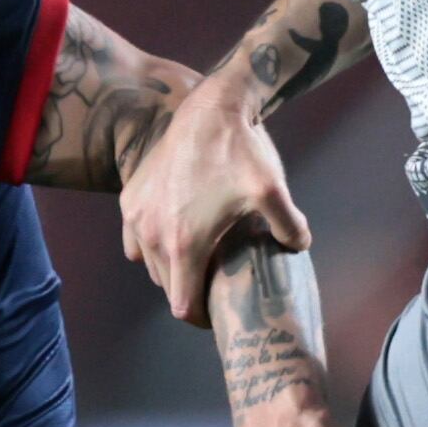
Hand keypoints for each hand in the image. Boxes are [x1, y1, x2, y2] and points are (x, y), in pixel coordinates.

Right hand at [119, 77, 307, 324]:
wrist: (208, 110)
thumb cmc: (240, 152)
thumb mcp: (274, 192)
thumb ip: (291, 228)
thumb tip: (298, 247)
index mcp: (184, 245)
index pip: (183, 306)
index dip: (201, 316)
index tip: (216, 313)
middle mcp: (152, 236)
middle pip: (166, 288)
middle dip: (187, 293)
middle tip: (212, 286)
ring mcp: (136, 217)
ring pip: (148, 264)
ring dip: (169, 270)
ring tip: (194, 259)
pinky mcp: (129, 199)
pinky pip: (133, 240)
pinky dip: (149, 246)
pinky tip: (171, 234)